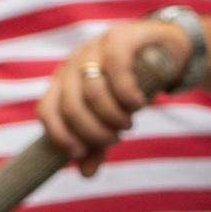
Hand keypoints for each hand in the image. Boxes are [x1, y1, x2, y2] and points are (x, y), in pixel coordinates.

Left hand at [37, 21, 189, 179]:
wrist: (164, 51)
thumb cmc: (131, 88)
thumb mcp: (111, 119)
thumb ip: (97, 144)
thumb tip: (86, 174)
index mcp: (63, 84)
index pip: (46, 110)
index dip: (60, 135)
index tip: (80, 151)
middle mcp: (73, 65)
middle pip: (71, 107)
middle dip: (94, 132)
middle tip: (115, 138)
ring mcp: (94, 48)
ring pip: (93, 92)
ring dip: (113, 117)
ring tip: (128, 123)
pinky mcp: (119, 37)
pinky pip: (116, 70)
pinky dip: (127, 95)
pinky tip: (137, 103)